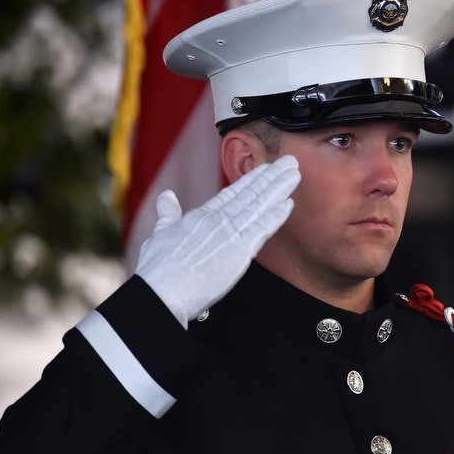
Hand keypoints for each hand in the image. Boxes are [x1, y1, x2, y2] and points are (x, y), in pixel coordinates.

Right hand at [135, 155, 299, 327]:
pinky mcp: (240, 250)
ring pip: (259, 205)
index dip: (252, 179)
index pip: (232, 193)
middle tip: (289, 162)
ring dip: (279, 189)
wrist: (163, 291)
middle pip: (250, 194)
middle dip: (271, 177)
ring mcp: (230, 233)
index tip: (266, 169)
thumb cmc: (159, 269)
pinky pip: (263, 228)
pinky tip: (288, 203)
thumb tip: (166, 196)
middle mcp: (218, 220)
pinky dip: (276, 215)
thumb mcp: (159, 233)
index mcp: (201, 216)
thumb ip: (168, 213)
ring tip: (294, 174)